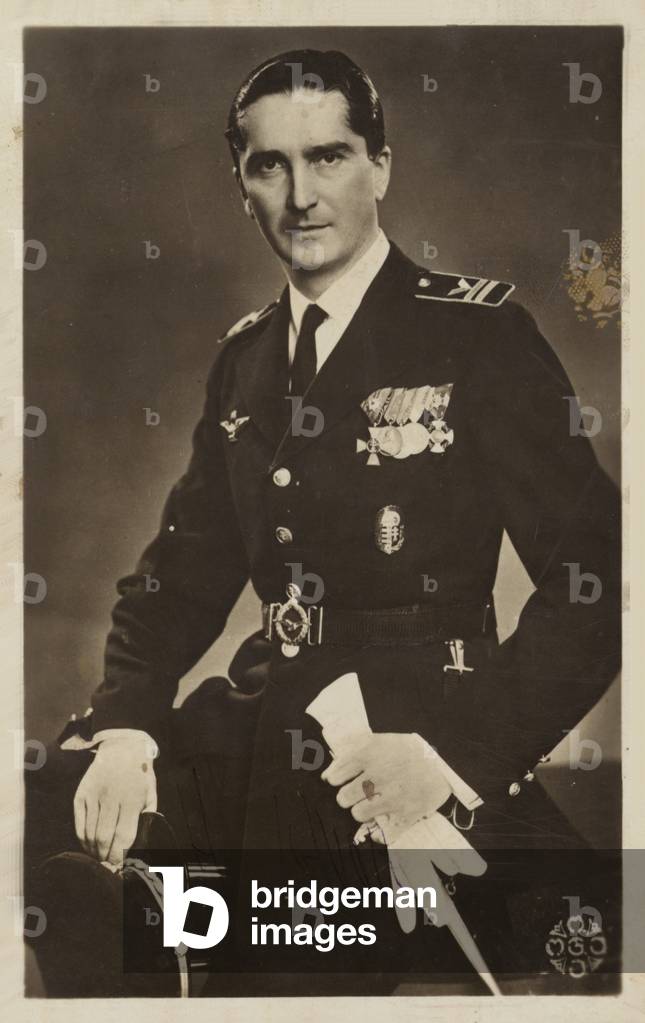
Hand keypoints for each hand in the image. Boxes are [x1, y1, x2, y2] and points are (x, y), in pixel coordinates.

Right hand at [73, 736, 156, 865]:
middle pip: (103, 838)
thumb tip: (141, 845)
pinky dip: (83, 839)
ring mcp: (94, 795)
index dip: (119, 856)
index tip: (120, 865)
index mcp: (131, 799)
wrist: (121, 748)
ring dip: (93, 851)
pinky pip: (79, 823)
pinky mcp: (81, 794)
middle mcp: (111, 797)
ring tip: (100, 857)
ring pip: (89, 833)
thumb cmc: (140, 776)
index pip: (122, 837)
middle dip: (106, 857)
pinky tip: (89, 846)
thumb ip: (147, 819)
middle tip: (108, 865)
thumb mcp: (151, 794)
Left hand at [321, 732, 450, 837]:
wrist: (445, 762)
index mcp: (369, 754)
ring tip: (371, 805)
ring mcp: (392, 797)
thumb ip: (352, 747)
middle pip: (343, 798)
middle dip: (347, 796)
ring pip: (358, 814)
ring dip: (362, 811)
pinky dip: (381, 833)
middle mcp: (378, 776)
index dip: (335, 779)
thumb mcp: (380, 739)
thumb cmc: (409, 750)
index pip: (334, 776)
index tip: (340, 780)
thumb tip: (327, 769)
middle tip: (357, 793)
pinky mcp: (407, 815)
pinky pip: (382, 835)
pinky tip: (384, 821)